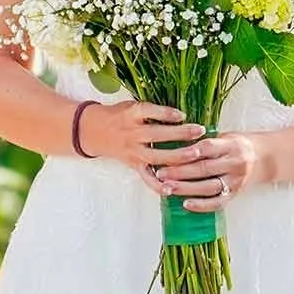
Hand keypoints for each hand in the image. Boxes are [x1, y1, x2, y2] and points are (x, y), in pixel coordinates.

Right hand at [75, 98, 200, 177]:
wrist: (94, 131)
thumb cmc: (119, 115)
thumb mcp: (133, 105)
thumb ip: (154, 109)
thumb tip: (183, 109)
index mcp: (132, 114)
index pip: (150, 112)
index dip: (167, 113)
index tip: (184, 114)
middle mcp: (132, 133)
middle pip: (157, 135)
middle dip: (180, 133)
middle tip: (199, 131)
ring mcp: (133, 151)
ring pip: (156, 156)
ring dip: (177, 156)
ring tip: (196, 154)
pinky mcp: (133, 164)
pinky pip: (146, 177)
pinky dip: (158, 184)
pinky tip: (172, 188)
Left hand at [153, 127, 268, 204]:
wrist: (266, 158)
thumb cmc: (239, 145)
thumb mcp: (226, 136)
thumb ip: (206, 142)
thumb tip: (175, 146)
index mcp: (231, 145)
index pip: (206, 148)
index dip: (187, 152)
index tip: (167, 154)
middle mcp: (235, 163)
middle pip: (204, 168)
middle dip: (180, 172)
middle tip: (160, 173)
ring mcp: (236, 180)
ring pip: (208, 187)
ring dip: (186, 189)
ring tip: (167, 188)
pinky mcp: (236, 194)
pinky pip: (217, 202)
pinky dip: (202, 205)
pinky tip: (186, 204)